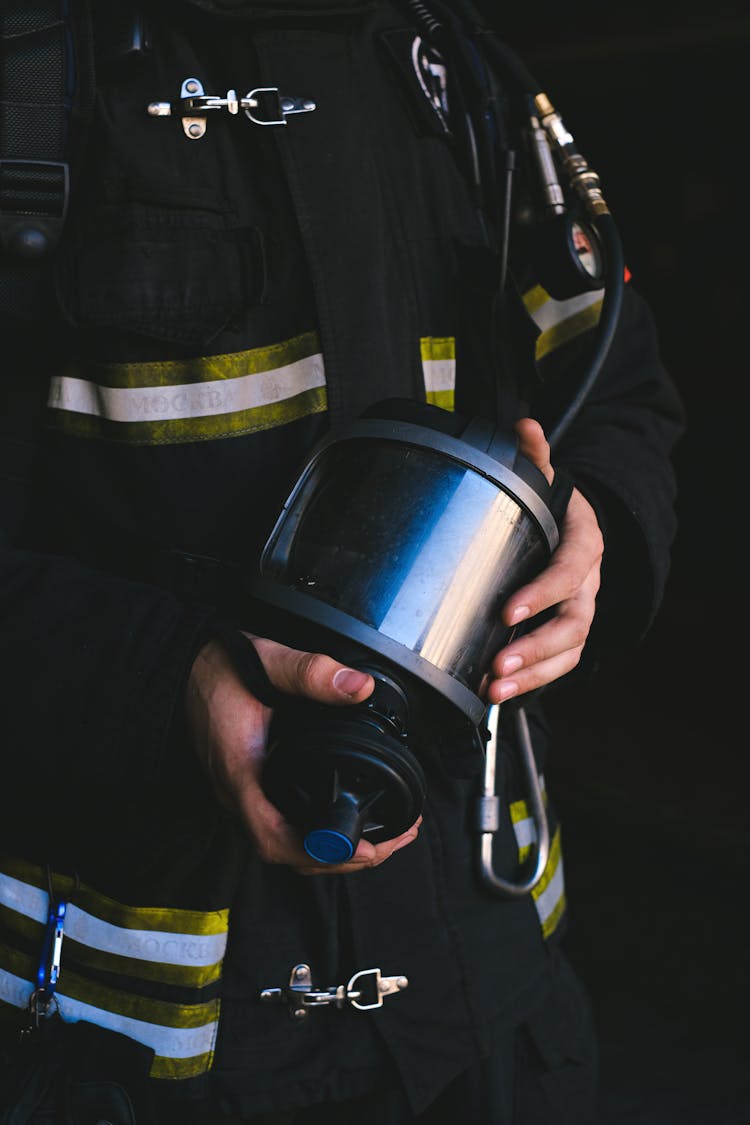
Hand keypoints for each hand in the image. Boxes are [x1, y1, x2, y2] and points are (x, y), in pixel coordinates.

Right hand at [185, 636, 421, 873]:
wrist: (184, 667)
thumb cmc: (218, 667)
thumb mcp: (266, 660)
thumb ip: (311, 672)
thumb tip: (359, 687)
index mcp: (241, 770)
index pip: (274, 836)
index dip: (320, 851)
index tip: (363, 848)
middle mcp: (237, 792)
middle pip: (286, 852)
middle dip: (340, 858)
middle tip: (391, 842)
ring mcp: (240, 794)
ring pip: (284, 844)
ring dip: (330, 852)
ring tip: (380, 839)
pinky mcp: (247, 788)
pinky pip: (280, 827)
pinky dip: (315, 836)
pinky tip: (343, 822)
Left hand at [484, 417, 603, 703]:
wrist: (574, 527)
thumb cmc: (554, 507)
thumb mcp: (544, 478)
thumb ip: (533, 456)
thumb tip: (524, 426)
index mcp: (584, 543)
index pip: (570, 572)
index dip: (543, 593)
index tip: (508, 611)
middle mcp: (589, 584)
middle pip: (572, 624)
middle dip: (534, 649)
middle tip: (497, 666)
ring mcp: (581, 612)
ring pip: (568, 652)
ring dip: (532, 675)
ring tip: (494, 690)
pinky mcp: (568, 635)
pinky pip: (558, 665)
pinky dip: (532, 683)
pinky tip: (498, 696)